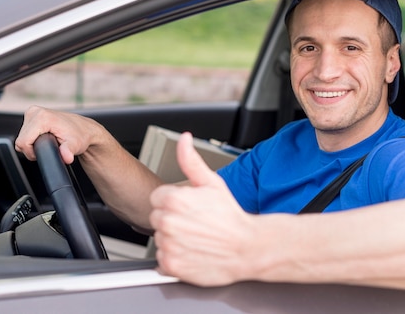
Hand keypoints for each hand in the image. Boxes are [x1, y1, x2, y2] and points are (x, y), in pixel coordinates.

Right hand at [15, 105, 103, 163]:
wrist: (84, 129)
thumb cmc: (80, 136)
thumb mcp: (75, 145)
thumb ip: (69, 151)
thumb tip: (66, 157)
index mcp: (42, 117)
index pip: (23, 142)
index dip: (31, 152)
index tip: (45, 152)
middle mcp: (35, 112)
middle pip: (21, 140)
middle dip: (32, 148)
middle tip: (49, 147)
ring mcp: (33, 112)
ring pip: (22, 136)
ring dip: (32, 143)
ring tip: (48, 141)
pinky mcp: (32, 114)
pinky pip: (24, 132)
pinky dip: (32, 137)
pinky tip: (44, 137)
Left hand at [149, 132, 255, 285]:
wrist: (248, 247)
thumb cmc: (231, 216)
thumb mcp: (212, 182)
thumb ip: (191, 160)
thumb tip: (184, 140)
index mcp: (174, 199)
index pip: (157, 199)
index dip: (174, 203)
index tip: (190, 209)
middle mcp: (168, 222)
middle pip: (156, 218)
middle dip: (172, 220)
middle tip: (195, 224)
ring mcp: (169, 244)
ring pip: (159, 239)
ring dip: (173, 240)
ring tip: (196, 238)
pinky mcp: (171, 265)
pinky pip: (162, 260)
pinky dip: (174, 258)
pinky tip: (192, 252)